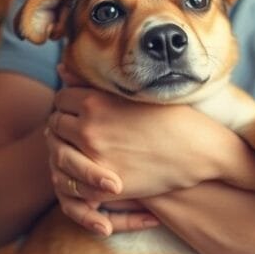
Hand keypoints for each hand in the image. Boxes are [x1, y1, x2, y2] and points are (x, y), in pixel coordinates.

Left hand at [46, 65, 160, 235]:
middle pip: (55, 125)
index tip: (78, 108)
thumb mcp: (131, 91)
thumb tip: (61, 67)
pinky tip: (89, 172)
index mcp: (93, 102)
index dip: (68, 103)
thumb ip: (91, 82)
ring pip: (59, 154)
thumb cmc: (171, 115)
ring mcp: (93, 159)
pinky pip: (73, 183)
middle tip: (76, 129)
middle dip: (63, 126)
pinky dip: (76, 178)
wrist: (199, 150)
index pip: (61, 98)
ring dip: (65, 151)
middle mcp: (87, 129)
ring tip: (80, 149)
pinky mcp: (103, 186)